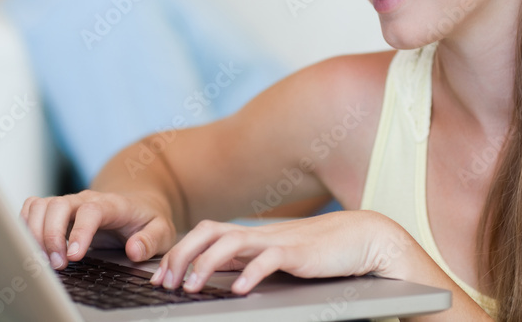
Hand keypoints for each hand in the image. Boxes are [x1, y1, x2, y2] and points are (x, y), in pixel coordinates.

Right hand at [21, 190, 176, 269]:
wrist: (138, 202)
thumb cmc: (147, 218)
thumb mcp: (162, 230)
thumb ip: (151, 240)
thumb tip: (133, 250)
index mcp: (113, 204)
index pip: (91, 210)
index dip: (79, 231)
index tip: (74, 256)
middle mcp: (86, 199)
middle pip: (58, 205)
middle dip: (51, 236)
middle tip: (57, 265)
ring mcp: (69, 203)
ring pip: (40, 206)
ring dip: (35, 233)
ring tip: (44, 261)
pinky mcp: (57, 209)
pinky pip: (32, 208)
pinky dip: (25, 225)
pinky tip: (32, 248)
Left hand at [150, 210, 412, 293]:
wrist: (361, 238)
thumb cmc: (319, 252)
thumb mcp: (275, 258)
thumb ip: (248, 263)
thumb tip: (217, 278)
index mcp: (251, 235)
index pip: (204, 234)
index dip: (178, 252)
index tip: (160, 276)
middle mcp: (258, 234)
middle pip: (207, 231)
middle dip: (181, 255)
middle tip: (166, 282)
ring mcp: (276, 241)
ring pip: (230, 241)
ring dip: (205, 263)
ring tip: (192, 287)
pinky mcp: (297, 253)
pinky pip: (268, 259)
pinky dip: (250, 274)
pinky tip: (238, 290)